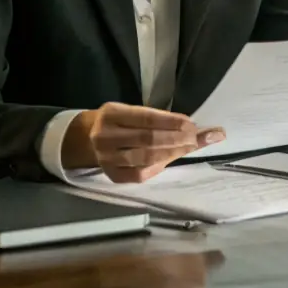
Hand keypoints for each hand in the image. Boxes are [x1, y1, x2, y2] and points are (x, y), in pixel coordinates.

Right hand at [63, 103, 223, 182]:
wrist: (89, 138)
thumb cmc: (120, 122)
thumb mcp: (133, 112)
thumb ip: (160, 118)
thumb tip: (198, 126)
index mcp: (111, 114)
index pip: (146, 118)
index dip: (171, 122)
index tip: (191, 123)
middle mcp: (105, 136)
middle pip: (148, 139)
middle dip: (176, 138)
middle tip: (196, 137)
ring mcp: (107, 158)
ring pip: (146, 158)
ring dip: (172, 152)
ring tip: (189, 146)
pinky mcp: (112, 176)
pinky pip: (140, 174)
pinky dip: (159, 167)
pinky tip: (171, 159)